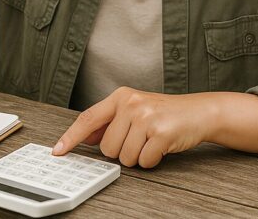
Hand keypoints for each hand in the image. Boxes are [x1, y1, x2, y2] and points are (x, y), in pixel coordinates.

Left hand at [52, 87, 215, 167]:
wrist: (199, 112)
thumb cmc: (165, 112)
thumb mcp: (135, 109)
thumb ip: (110, 122)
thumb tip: (86, 137)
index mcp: (122, 96)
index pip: (88, 119)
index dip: (71, 137)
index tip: (58, 151)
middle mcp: (131, 104)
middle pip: (107, 147)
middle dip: (122, 151)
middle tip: (139, 139)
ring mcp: (146, 118)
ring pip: (124, 157)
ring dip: (138, 156)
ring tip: (151, 140)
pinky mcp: (160, 133)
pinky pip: (144, 161)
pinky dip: (152, 160)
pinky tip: (161, 146)